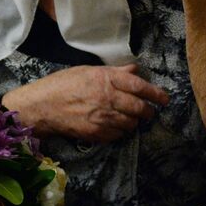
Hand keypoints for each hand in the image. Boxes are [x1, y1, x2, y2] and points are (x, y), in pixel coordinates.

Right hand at [4, 64, 169, 142]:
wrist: (41, 106)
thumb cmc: (62, 85)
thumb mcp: (87, 71)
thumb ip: (114, 72)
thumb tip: (134, 70)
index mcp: (106, 79)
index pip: (139, 87)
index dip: (156, 94)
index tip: (164, 99)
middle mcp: (107, 98)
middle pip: (139, 108)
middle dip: (148, 111)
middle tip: (149, 112)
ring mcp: (102, 118)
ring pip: (131, 124)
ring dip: (134, 122)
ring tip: (129, 118)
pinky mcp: (96, 133)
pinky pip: (118, 135)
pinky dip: (120, 131)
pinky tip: (114, 126)